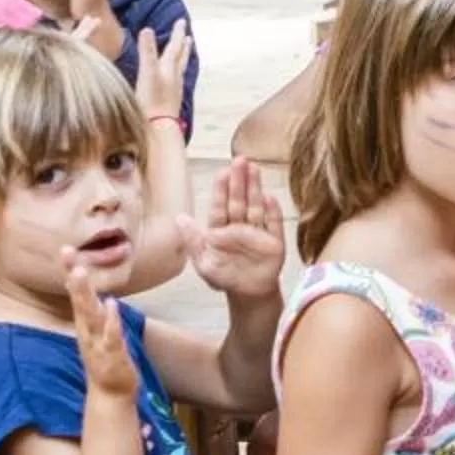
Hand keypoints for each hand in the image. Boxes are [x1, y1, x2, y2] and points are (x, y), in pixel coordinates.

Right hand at [65, 251, 137, 402]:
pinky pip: (110, 336)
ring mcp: (98, 343)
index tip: (65, 249)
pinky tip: (111, 304)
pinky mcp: (112, 356)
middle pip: (78, 300)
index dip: (70, 272)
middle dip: (73, 277)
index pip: (76, 294)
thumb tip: (85, 288)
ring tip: (79, 274)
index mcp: (85, 324)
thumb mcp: (96, 331)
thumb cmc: (105, 359)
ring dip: (84, 296)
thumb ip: (91, 310)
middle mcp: (87, 331)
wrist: (111, 396)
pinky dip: (110, 321)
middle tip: (66, 253)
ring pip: (90, 316)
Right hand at [133, 20, 192, 122]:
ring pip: (179, 70)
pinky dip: (175, 75)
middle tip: (188, 37)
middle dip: (182, 46)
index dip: (177, 33)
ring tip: (184, 54)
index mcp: (168, 68)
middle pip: (180, 58)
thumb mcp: (147, 73)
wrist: (158, 129)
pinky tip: (172, 81)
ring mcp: (173, 90)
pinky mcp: (170, 101)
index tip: (181, 21)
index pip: (174, 46)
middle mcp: (174, 78)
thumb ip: (147, 51)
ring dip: (181, 60)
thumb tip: (147, 29)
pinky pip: (175, 83)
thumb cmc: (152, 101)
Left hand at [180, 155, 284, 303]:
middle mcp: (240, 226)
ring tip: (255, 169)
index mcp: (221, 229)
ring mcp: (258, 232)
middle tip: (241, 160)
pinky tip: (270, 198)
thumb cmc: (224, 277)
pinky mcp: (274, 242)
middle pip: (240, 200)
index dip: (222, 188)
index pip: (221, 205)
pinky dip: (272, 212)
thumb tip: (180, 218)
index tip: (223, 171)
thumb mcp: (204, 262)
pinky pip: (273, 224)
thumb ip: (193, 240)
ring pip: (256, 206)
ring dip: (256, 188)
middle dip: (240, 180)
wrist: (247, 295)